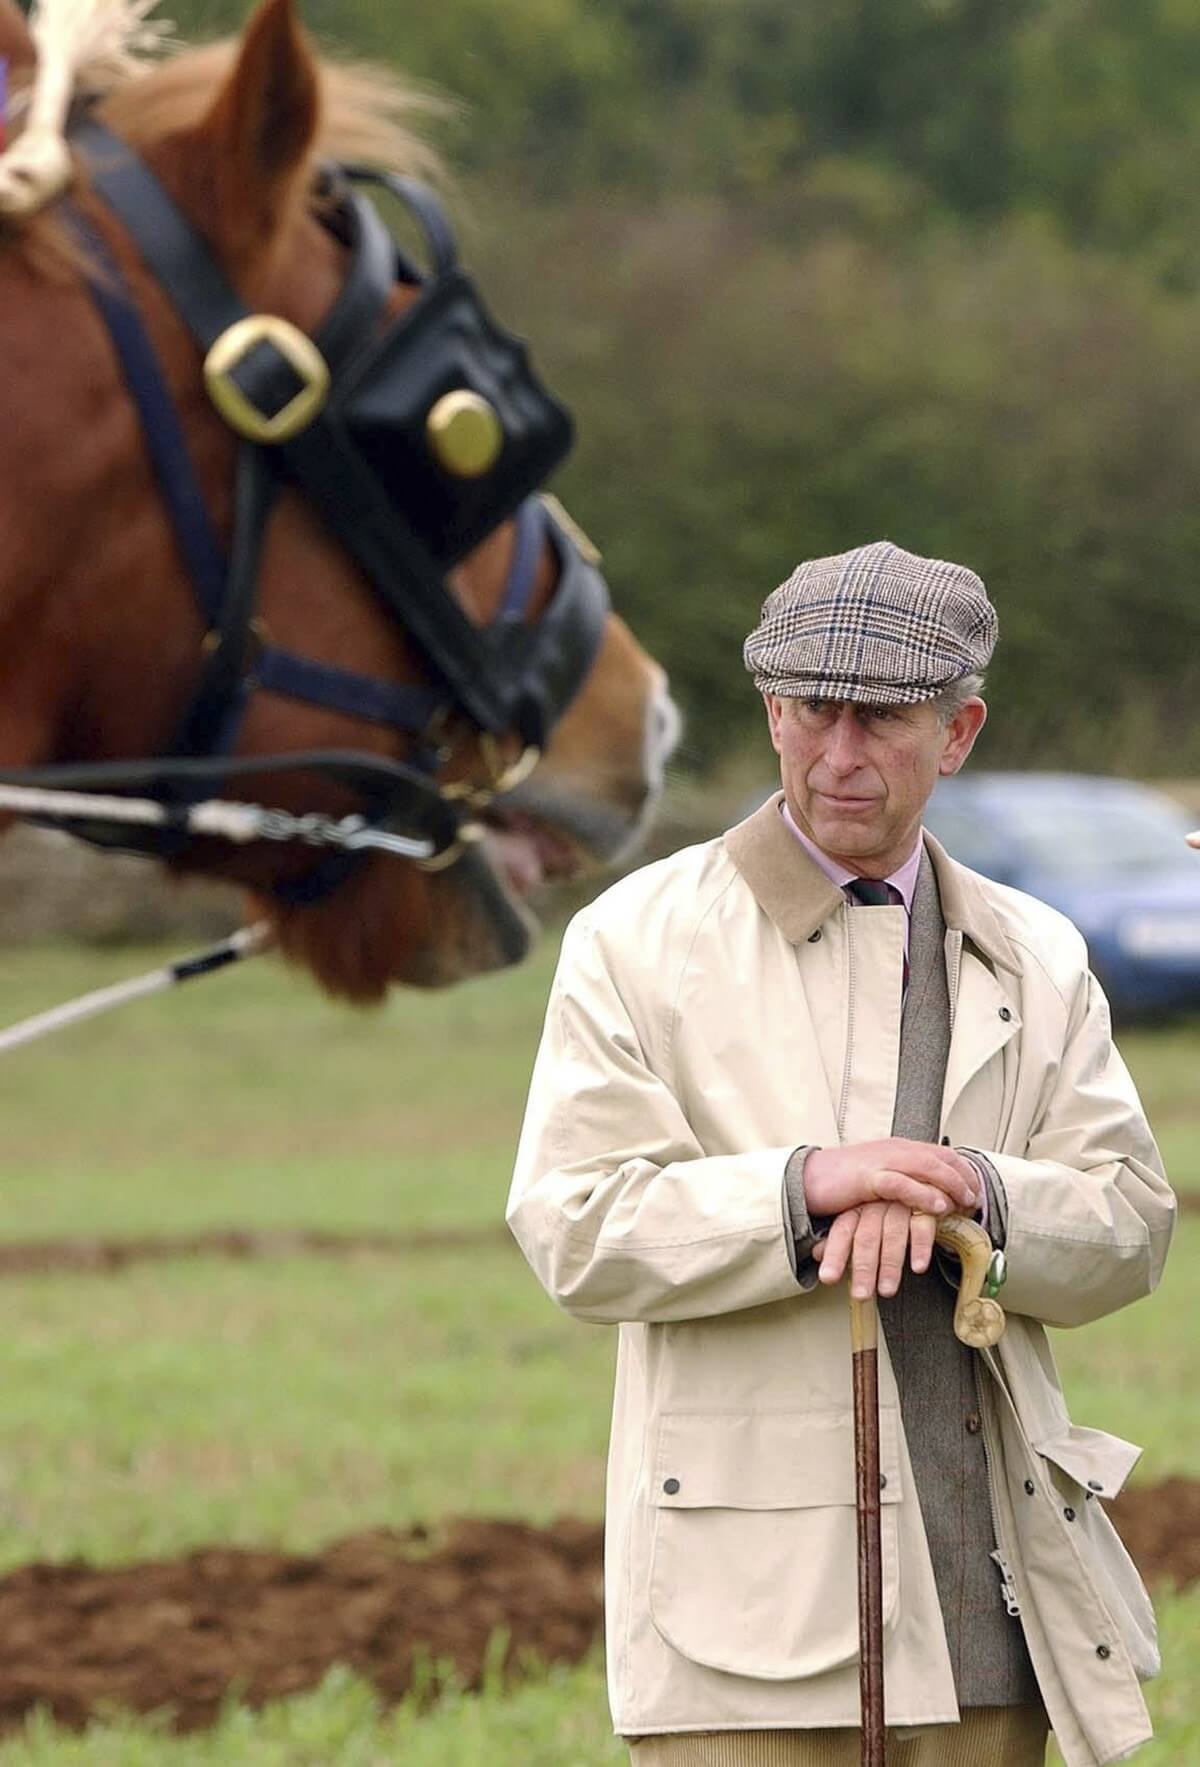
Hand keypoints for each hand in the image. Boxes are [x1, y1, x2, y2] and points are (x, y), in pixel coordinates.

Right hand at [804, 1138, 979, 1219]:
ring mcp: (882, 1161)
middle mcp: (895, 1150)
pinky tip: (939, 1206)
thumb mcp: (880, 1176)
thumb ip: (903, 1179)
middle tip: (976, 1200)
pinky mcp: (868, 1178)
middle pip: (940, 1158)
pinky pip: (903, 1184)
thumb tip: (929, 1194)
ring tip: (964, 1203)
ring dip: (951, 1186)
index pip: (942, 1152)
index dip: (964, 1170)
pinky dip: (923, 1194)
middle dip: (964, 1178)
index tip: (976, 1190)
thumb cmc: (843, 1182)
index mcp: (899, 1148)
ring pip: (927, 1167)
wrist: (808, 1178)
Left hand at [812, 1201, 939, 1299]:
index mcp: (859, 1207)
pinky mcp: (927, 1206)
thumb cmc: (889, 1201)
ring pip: (893, 1234)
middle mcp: (877, 1204)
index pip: (843, 1231)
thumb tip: (816, 1253)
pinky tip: (917, 1267)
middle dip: (864, 1267)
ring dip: (890, 1264)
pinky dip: (920, 1247)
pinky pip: (922, 1226)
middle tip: (861, 1294)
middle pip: (867, 1236)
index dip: (834, 1254)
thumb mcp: (863, 1214)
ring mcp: (902, 1204)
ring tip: (887, 1290)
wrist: (923, 1176)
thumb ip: (843, 1236)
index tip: (828, 1278)